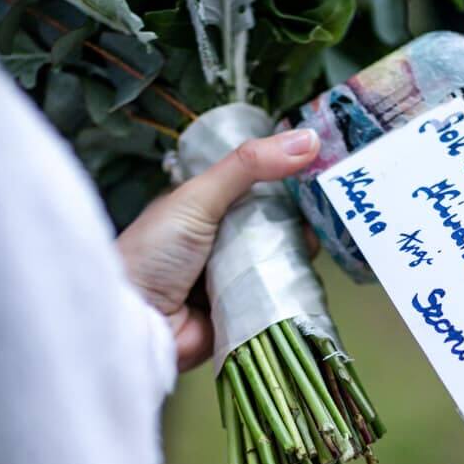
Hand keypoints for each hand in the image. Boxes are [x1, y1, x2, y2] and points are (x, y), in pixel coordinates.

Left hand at [116, 129, 319, 370]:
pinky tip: (311, 278)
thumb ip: (248, 166)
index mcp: (202, 212)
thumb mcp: (197, 198)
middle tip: (329, 213)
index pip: (253, 190)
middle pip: (271, 228)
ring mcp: (231, 281)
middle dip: (298, 222)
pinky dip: (291, 290)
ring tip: (320, 245)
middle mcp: (218, 245)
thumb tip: (307, 139)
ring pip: (278, 264)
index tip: (320, 173)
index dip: (285, 182)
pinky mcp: (243, 314)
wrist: (135, 324)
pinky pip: (275, 298)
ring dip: (298, 256)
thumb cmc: (153, 254)